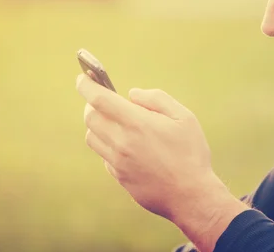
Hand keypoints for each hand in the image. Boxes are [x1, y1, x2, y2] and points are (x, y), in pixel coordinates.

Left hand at [75, 74, 226, 221]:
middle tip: (103, 99)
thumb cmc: (190, 153)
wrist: (191, 196)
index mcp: (137, 123)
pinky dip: (107, 145)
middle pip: (90, 117)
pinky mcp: (119, 177)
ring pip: (92, 137)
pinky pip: (103, 156)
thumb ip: (156, 99)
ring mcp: (118, 162)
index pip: (99, 99)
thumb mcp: (184, 117)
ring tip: (114, 121)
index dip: (86, 85)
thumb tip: (132, 94)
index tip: (82, 78)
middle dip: (92, 104)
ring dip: (97, 125)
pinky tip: (125, 145)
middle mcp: (122, 142)